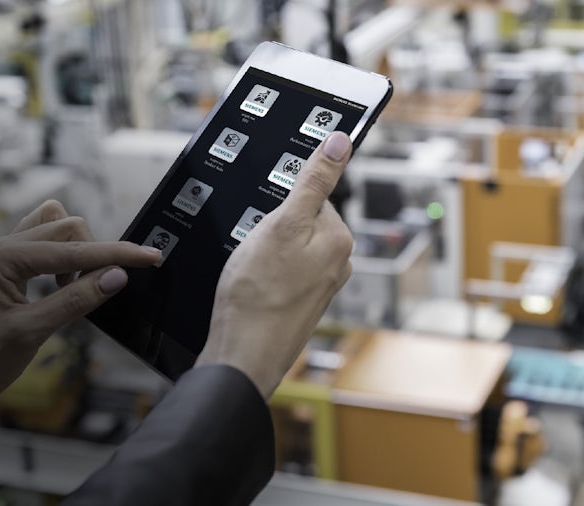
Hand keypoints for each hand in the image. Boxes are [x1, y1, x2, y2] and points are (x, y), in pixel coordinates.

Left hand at [0, 200, 160, 405]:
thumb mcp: (31, 334)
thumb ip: (75, 301)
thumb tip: (116, 276)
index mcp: (1, 259)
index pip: (72, 249)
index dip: (115, 254)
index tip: (150, 257)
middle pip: (67, 227)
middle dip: (95, 254)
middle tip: (104, 289)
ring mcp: (1, 251)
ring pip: (56, 225)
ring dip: (79, 250)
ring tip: (76, 288)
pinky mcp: (5, 261)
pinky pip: (44, 238)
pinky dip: (65, 254)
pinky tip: (63, 283)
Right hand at [195, 132, 353, 397]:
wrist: (242, 355)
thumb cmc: (257, 294)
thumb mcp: (282, 223)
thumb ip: (313, 182)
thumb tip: (341, 142)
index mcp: (340, 240)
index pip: (312, 198)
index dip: (281, 205)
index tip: (264, 221)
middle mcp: (338, 265)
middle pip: (300, 224)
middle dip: (273, 230)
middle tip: (254, 250)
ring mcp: (320, 288)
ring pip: (287, 251)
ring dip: (265, 255)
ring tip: (250, 273)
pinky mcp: (300, 306)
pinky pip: (280, 276)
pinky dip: (264, 277)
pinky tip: (250, 289)